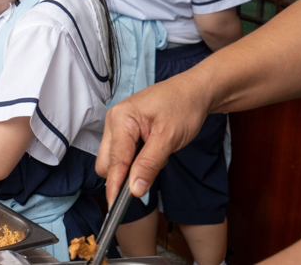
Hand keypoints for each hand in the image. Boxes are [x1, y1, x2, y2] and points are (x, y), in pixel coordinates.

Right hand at [95, 75, 208, 206]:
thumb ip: (149, 165)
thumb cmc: (183, 107)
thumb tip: (134, 190)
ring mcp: (117, 124)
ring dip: (129, 167)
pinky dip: (134, 159)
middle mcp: (113, 121)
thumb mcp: (168, 139)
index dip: (116, 186)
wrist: (194, 91)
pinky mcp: (124, 129)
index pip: (114, 160)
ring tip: (155, 157)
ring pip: (113, 158)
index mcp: (121, 119)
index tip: (115, 209)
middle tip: (146, 182)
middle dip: (122, 176)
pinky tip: (151, 152)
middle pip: (106, 161)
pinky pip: (122, 152)